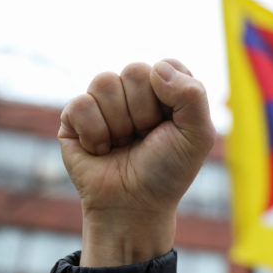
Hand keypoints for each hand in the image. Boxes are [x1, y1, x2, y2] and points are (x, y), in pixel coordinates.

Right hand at [58, 59, 215, 266]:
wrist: (133, 207)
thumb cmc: (167, 172)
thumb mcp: (197, 136)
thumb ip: (193, 95)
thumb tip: (156, 69)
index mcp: (164, 89)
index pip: (165, 66)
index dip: (168, 98)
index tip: (170, 126)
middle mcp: (133, 90)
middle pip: (134, 71)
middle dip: (143, 113)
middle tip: (144, 138)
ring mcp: (103, 101)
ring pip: (104, 82)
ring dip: (119, 124)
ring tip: (122, 144)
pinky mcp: (74, 116)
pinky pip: (81, 104)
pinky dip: (95, 134)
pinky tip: (101, 150)